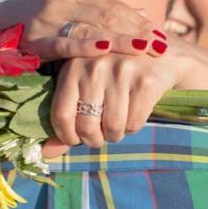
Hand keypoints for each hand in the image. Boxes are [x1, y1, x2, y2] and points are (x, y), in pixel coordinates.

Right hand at [0, 0, 168, 61]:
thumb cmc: (25, 27)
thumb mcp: (62, 13)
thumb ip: (97, 14)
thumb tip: (142, 12)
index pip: (110, 4)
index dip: (137, 18)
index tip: (160, 31)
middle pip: (107, 13)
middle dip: (136, 29)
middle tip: (162, 43)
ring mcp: (45, 17)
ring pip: (91, 27)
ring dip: (121, 38)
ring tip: (146, 48)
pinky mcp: (32, 37)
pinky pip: (65, 42)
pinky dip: (87, 46)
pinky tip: (107, 52)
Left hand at [47, 52, 179, 152]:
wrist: (161, 55)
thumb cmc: (115, 77)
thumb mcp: (87, 88)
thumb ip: (66, 119)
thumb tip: (46, 153)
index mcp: (73, 66)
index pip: (61, 114)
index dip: (67, 136)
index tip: (76, 139)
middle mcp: (95, 66)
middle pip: (87, 125)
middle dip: (93, 140)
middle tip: (99, 137)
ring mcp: (122, 71)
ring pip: (112, 127)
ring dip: (114, 135)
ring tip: (117, 125)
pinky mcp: (146, 81)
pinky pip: (134, 123)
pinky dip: (133, 128)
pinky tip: (133, 114)